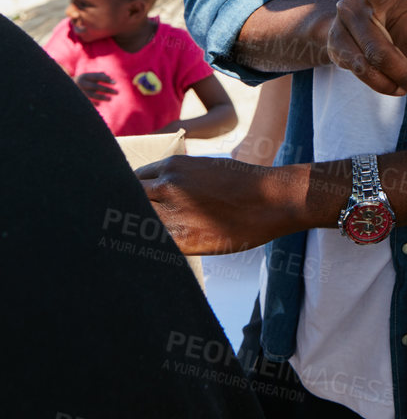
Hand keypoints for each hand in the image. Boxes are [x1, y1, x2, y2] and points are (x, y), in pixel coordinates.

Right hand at [76, 71, 115, 104]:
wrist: (63, 87)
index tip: (115, 82)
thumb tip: (109, 76)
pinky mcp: (77, 98)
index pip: (97, 77)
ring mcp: (79, 91)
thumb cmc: (79, 81)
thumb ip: (97, 75)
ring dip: (102, 97)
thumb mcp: (87, 76)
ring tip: (110, 99)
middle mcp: (81, 83)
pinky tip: (99, 104)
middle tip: (117, 92)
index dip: (106, 79)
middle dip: (107, 90)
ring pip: (92, 95)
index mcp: (84, 76)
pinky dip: (93, 103)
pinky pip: (87, 101)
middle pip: (96, 86)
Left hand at [136, 155, 308, 254]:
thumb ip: (176, 177)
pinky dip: (150, 248)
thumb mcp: (204, 167)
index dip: (127, 194)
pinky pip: (153, 245)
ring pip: (136, 225)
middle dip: (125, 211)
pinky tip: (154, 251)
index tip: (127, 204)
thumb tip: (154, 191)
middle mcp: (167, 187)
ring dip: (136, 231)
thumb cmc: (243, 182)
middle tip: (122, 225)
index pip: (131, 181)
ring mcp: (174, 214)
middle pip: (127, 201)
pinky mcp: (184, 239)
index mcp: (172, 167)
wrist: (272, 198)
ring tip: (134, 241)